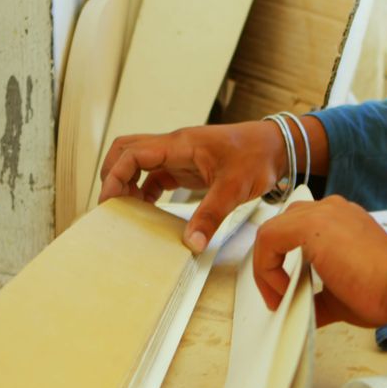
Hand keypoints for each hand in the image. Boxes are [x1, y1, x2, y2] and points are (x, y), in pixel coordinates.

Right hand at [98, 122, 286, 251]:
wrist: (277, 147)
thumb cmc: (257, 156)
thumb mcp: (235, 187)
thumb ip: (211, 214)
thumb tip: (192, 243)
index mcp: (180, 144)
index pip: (132, 153)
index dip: (115, 176)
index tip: (110, 202)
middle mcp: (175, 146)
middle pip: (127, 151)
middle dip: (113, 176)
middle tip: (113, 206)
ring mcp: (180, 156)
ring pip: (139, 164)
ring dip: (129, 184)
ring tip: (129, 212)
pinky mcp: (187, 167)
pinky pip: (156, 176)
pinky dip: (146, 192)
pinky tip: (149, 211)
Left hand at [253, 195, 386, 326]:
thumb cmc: (383, 289)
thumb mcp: (341, 294)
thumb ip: (318, 294)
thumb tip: (303, 309)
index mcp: (342, 219)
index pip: (299, 228)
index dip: (284, 260)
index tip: (287, 290)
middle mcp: (332, 209)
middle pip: (283, 226)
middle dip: (272, 261)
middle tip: (276, 292)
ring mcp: (323, 213)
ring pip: (272, 231)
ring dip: (267, 266)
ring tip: (276, 294)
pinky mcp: (312, 225)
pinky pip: (269, 239)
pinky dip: (267, 267)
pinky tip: (283, 289)